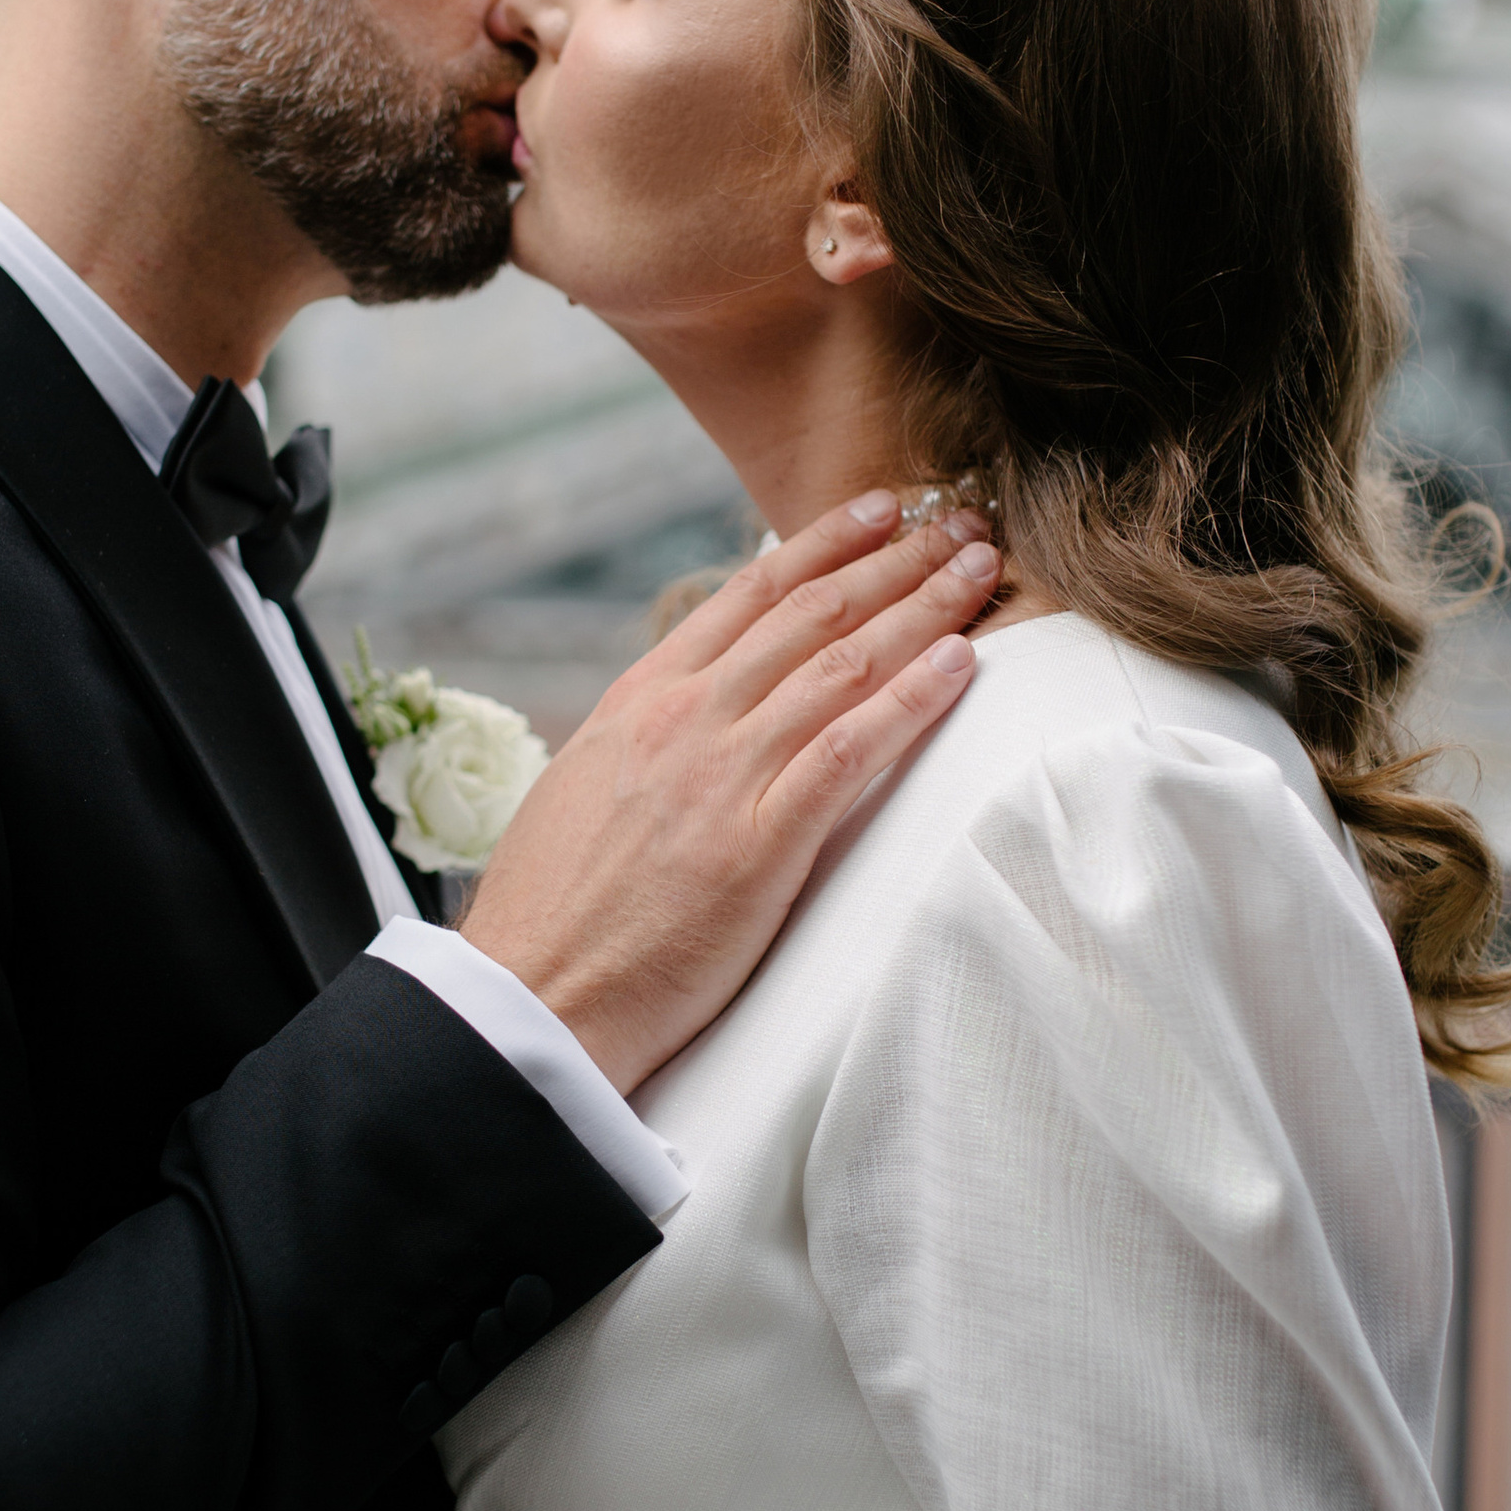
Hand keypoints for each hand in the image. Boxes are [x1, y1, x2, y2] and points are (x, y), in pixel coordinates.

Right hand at [462, 493, 995, 1094]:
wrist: (531, 998)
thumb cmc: (552, 915)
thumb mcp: (583, 790)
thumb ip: (643, 743)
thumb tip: (682, 717)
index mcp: (638, 701)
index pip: (748, 597)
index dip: (824, 545)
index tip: (880, 511)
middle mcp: (683, 720)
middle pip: (811, 615)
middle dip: (895, 559)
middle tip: (957, 520)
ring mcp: (722, 777)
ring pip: (842, 665)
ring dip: (922, 607)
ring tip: (978, 567)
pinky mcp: (757, 846)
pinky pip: (850, 752)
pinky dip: (912, 698)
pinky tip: (960, 662)